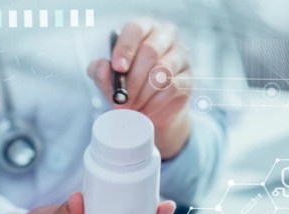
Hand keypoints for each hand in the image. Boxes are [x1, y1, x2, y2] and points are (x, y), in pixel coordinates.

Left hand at [88, 19, 192, 159]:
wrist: (152, 110)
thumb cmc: (129, 86)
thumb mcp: (109, 79)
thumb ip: (100, 72)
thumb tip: (102, 68)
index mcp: (144, 28)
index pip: (136, 30)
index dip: (125, 48)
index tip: (117, 68)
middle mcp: (166, 37)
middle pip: (151, 51)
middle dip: (133, 79)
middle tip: (122, 99)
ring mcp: (181, 56)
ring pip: (163, 71)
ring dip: (144, 93)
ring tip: (133, 106)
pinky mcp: (188, 78)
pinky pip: (173, 87)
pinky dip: (155, 102)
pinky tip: (145, 110)